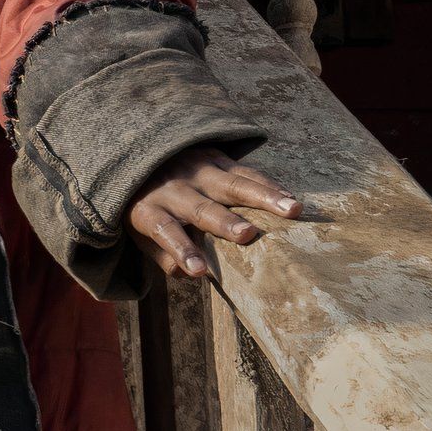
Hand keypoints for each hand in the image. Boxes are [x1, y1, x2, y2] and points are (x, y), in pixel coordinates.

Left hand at [127, 146, 299, 280]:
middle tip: (247, 234)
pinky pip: (245, 172)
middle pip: (200, 207)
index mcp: (149, 209)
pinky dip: (267, 185)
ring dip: (262, 197)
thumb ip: (163, 254)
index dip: (180, 249)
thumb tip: (188, 273)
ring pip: (232, 184)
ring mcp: (195, 170)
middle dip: (224, 221)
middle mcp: (173, 188)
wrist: (142, 157)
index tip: (198, 271)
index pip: (164, 230)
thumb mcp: (141, 232)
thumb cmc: (149, 208)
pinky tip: (288, 198)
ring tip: (290, 210)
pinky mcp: (214, 157)